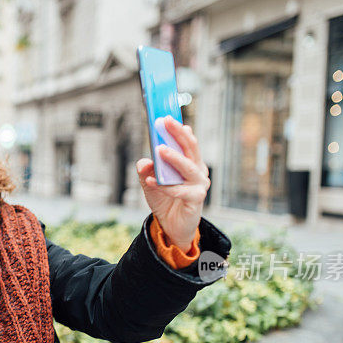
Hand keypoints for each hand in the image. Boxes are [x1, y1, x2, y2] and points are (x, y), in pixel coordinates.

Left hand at [136, 116, 209, 251]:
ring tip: (160, 150)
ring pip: (187, 167)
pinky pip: (180, 191)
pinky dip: (165, 186)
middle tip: (165, 121)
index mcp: (190, 162)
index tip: (166, 116)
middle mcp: (198, 170)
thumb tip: (144, 162)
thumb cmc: (164, 200)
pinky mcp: (196, 199)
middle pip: (190, 148)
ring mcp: (199, 185)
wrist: (171, 226)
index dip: (178, 128)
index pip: (186, 141)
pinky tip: (151, 181)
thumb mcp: (150, 182)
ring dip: (174, 158)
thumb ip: (146, 170)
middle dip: (178, 133)